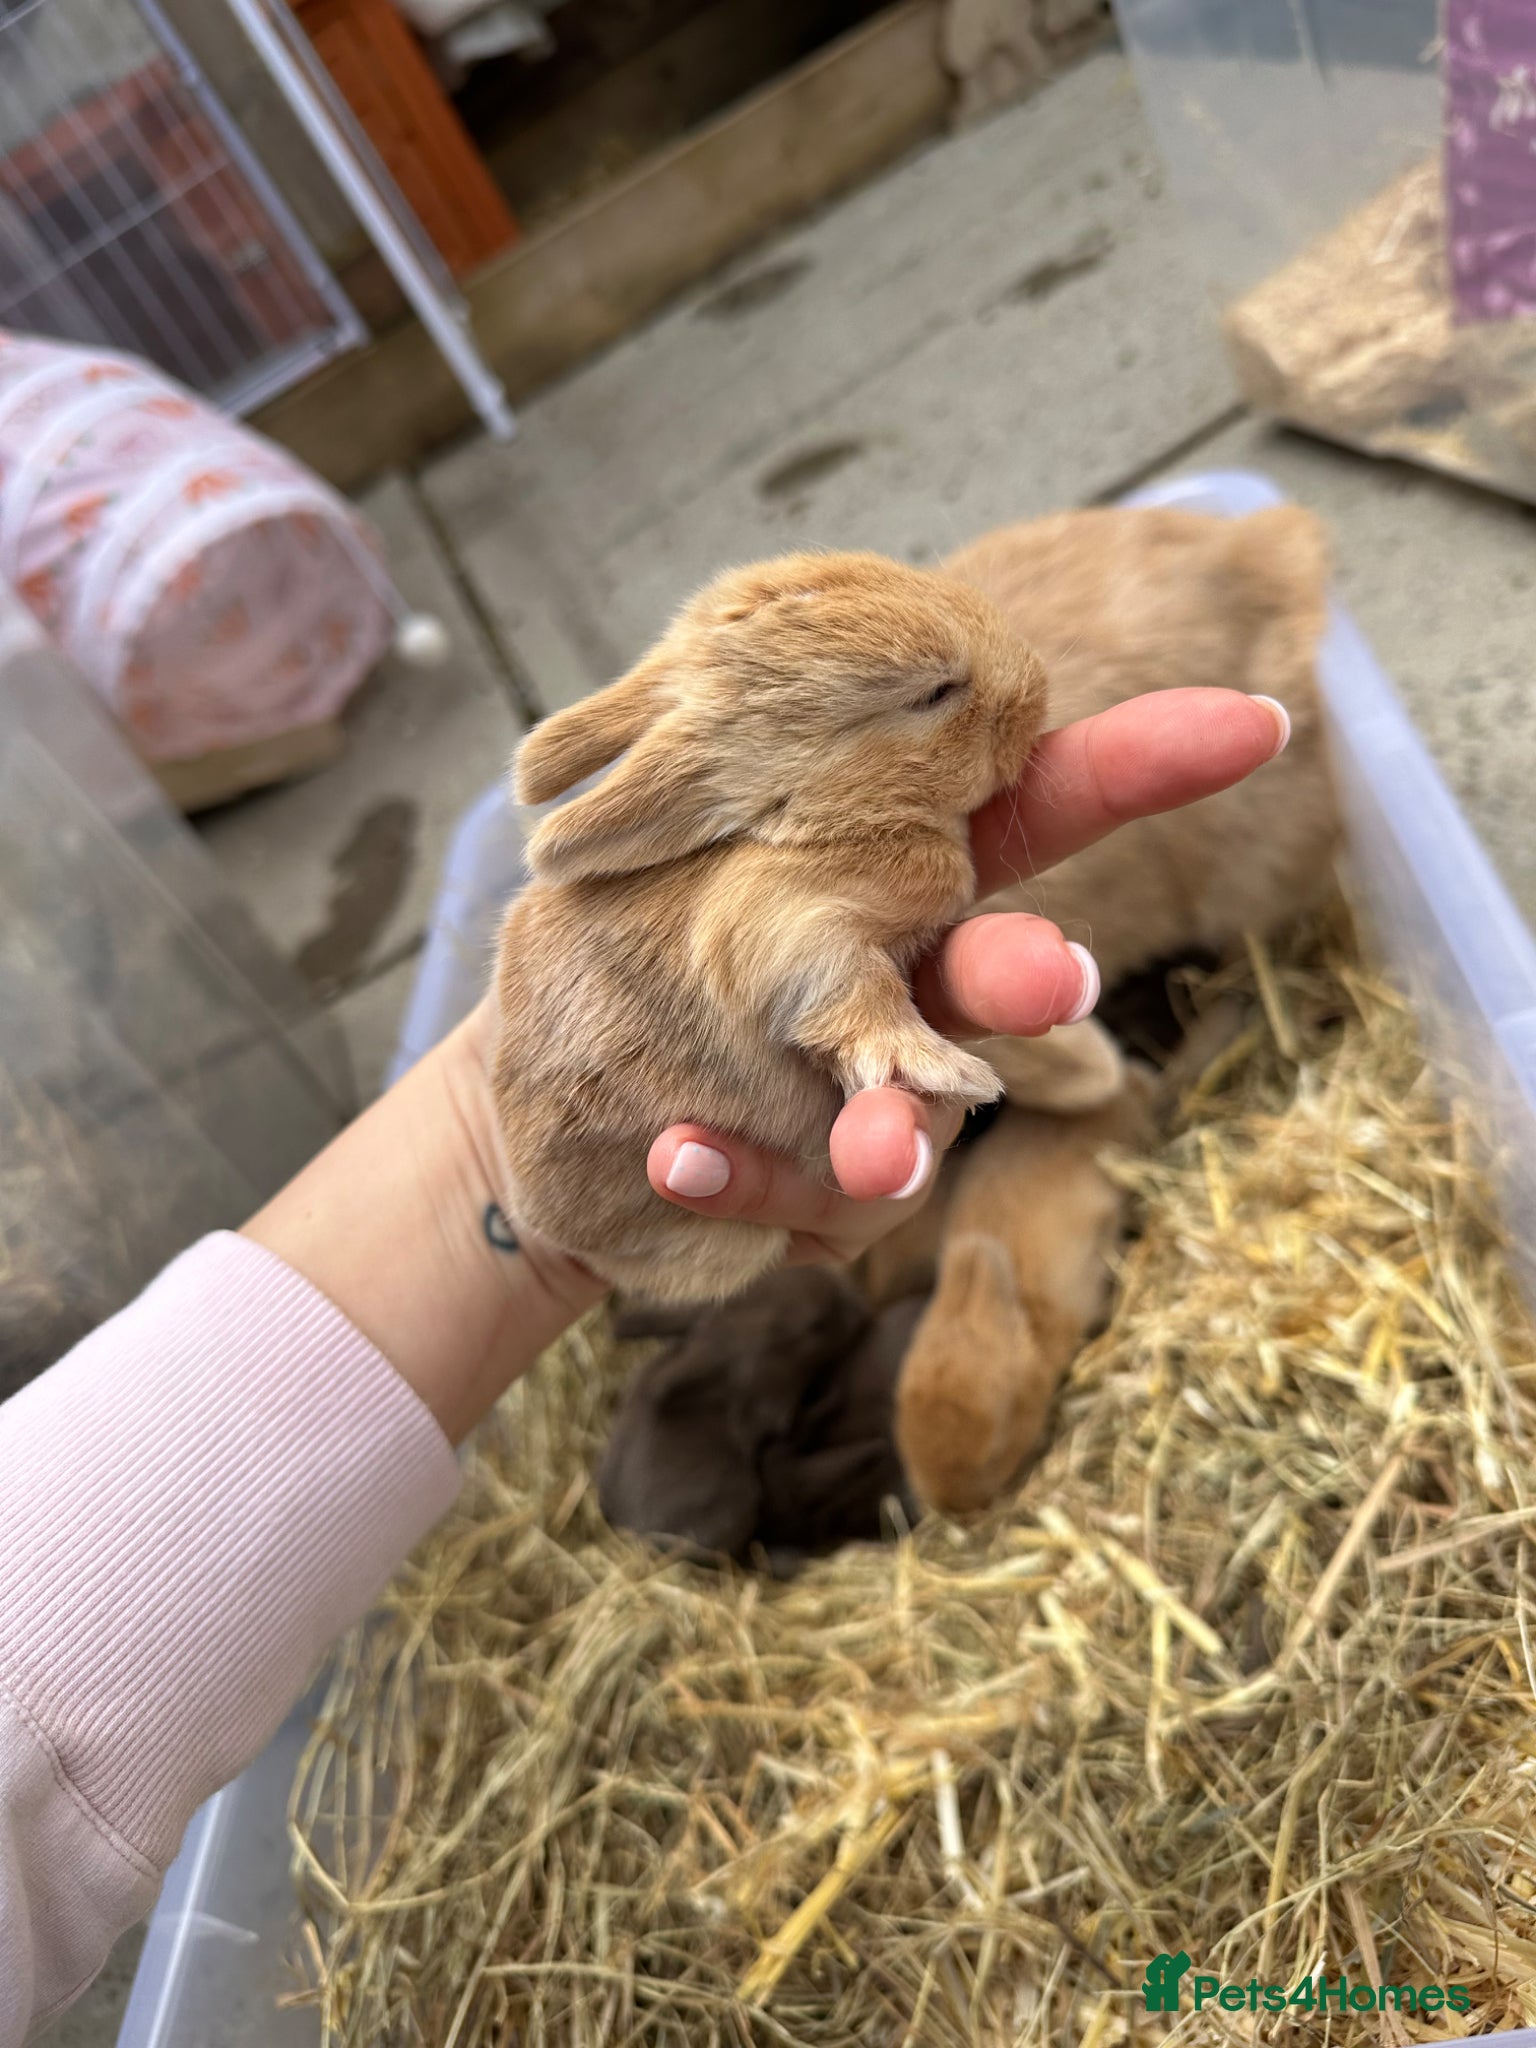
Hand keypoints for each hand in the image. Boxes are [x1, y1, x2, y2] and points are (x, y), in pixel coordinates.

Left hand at [648, 687, 1288, 1260]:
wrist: (565, 1083)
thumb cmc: (644, 934)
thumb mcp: (685, 846)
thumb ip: (745, 812)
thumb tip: (778, 725)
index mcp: (905, 868)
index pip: (1040, 808)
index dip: (1144, 766)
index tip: (1256, 721)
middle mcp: (913, 978)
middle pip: (999, 972)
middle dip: (1027, 974)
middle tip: (1052, 976)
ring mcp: (871, 1087)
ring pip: (921, 1114)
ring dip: (902, 1131)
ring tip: (869, 1155)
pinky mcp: (812, 1181)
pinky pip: (792, 1182)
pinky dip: (739, 1171)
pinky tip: (678, 1151)